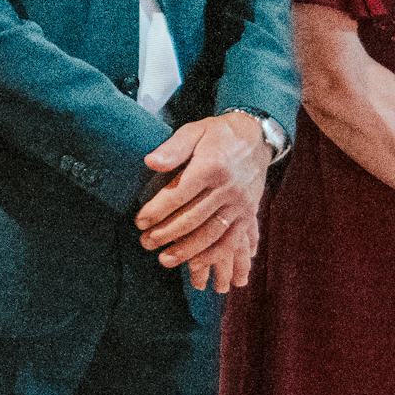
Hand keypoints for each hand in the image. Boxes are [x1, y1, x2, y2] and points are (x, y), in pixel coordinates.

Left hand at [137, 111, 272, 289]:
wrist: (256, 138)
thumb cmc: (217, 134)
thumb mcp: (194, 130)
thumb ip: (173, 148)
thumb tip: (150, 162)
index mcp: (212, 166)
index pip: (179, 194)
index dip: (157, 210)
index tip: (139, 222)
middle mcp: (228, 188)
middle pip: (194, 218)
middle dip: (166, 233)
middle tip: (145, 242)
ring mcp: (240, 204)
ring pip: (212, 234)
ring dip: (187, 250)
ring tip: (164, 259)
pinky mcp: (248, 214)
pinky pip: (233, 240)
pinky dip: (214, 255)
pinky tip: (196, 264)